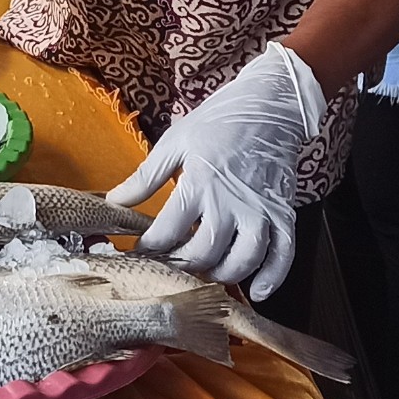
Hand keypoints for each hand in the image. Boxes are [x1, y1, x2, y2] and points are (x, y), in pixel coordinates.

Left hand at [109, 41, 324, 300]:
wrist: (268, 106)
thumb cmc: (217, 122)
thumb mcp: (174, 142)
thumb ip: (145, 176)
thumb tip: (114, 201)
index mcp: (198, 182)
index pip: (168, 231)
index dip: (148, 247)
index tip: (138, 251)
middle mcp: (230, 202)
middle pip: (203, 252)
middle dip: (181, 265)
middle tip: (168, 265)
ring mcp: (260, 211)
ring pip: (241, 261)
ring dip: (220, 275)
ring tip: (202, 274)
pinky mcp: (284, 214)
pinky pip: (283, 255)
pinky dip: (272, 278)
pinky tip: (257, 292)